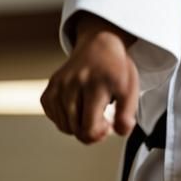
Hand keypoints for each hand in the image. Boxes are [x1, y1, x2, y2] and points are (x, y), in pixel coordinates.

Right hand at [40, 15, 139, 144]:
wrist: (99, 45)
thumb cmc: (115, 70)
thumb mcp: (130, 89)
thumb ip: (127, 114)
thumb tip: (119, 132)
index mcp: (97, 84)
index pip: (89, 128)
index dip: (99, 135)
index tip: (107, 125)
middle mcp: (74, 83)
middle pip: (75, 129)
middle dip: (90, 130)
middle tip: (101, 118)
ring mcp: (59, 85)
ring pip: (64, 126)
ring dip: (78, 125)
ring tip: (90, 110)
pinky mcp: (50, 87)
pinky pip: (53, 116)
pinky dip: (65, 117)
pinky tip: (77, 106)